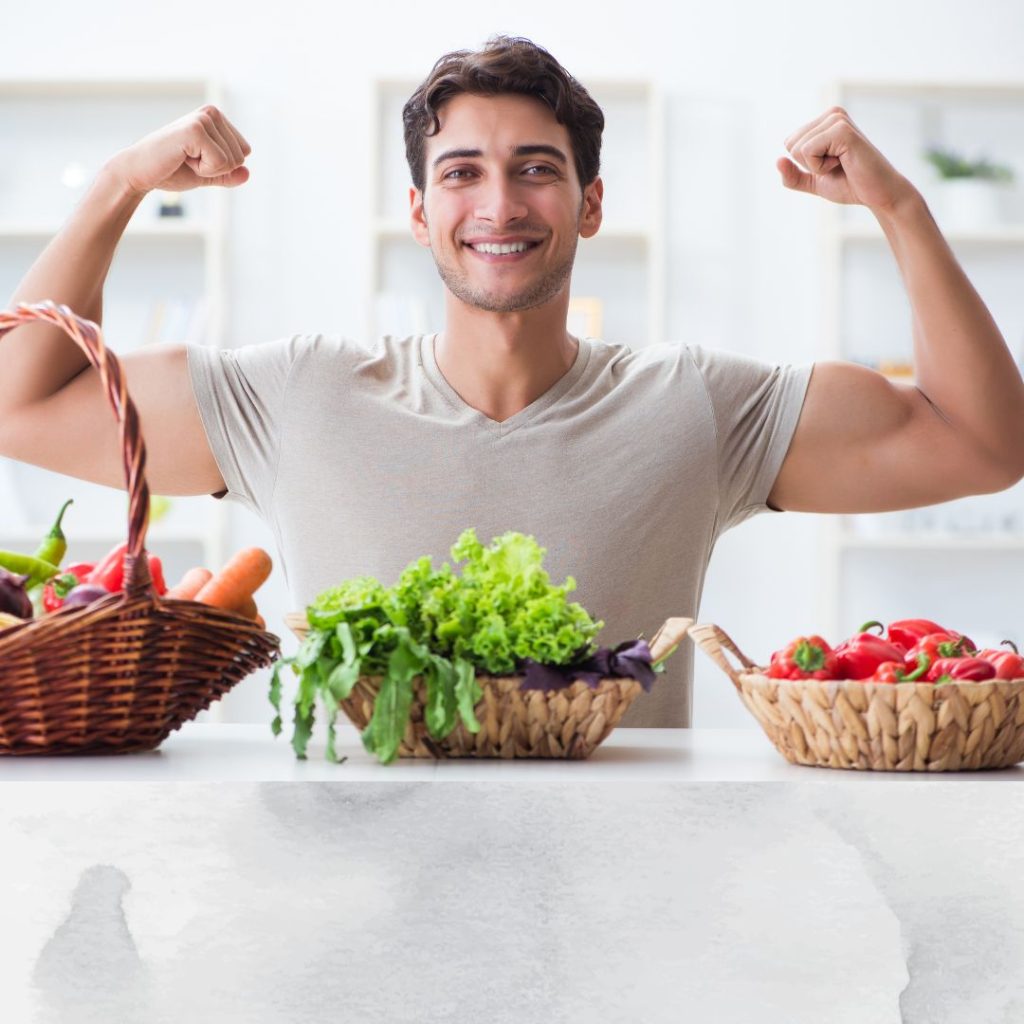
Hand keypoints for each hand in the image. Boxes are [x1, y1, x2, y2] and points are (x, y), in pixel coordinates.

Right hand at [106, 105, 251, 195]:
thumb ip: (228, 174)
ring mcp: (203, 118)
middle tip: (188, 160)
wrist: (140, 172)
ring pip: (231, 162)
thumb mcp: (207, 174)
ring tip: (183, 158)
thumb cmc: (171, 170)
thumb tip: (248, 173)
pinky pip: (220, 163)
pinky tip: (182, 158)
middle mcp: (211, 112)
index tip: (196, 159)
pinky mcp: (196, 129)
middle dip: (216, 169)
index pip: (244, 152)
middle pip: (240, 158)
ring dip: (207, 169)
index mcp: (216, 118)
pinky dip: (203, 170)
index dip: (222, 166)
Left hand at [777, 107, 915, 212]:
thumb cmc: (849, 185)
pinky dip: (821, 166)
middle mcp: (832, 114)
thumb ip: (792, 176)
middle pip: (790, 144)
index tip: (830, 164)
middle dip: (809, 164)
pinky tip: (843, 163)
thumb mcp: (813, 182)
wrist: (877, 194)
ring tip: (842, 163)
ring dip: (816, 166)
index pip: (789, 143)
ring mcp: (837, 119)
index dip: (805, 164)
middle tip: (837, 165)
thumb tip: (777, 161)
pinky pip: (808, 152)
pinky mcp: (842, 130)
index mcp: (825, 121)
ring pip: (797, 149)